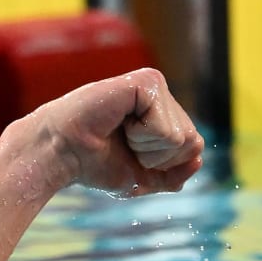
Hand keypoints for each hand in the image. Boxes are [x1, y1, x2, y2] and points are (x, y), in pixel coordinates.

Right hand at [24, 68, 203, 196]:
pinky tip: (120, 122)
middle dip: (158, 157)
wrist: (63, 156)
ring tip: (120, 132)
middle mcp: (162, 95)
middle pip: (193, 142)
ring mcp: (155, 85)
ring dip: (148, 148)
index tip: (130, 153)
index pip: (194, 146)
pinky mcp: (147, 82)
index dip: (165, 163)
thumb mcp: (141, 178)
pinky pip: (168, 129)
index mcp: (162, 113)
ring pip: (181, 137)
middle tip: (124, 143)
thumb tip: (198, 161)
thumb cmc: (95, 164)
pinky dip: (143, 137)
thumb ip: (172, 175)